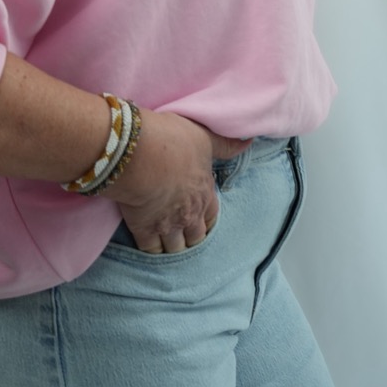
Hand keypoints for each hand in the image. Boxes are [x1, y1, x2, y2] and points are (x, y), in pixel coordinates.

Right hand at [104, 110, 251, 253]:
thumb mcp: (203, 137)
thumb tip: (248, 142)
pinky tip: (145, 243)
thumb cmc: (172, 140)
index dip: (207, 220)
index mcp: (204, 193)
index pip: (212, 216)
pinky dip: (150, 249)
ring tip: (164, 241)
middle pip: (196, 237)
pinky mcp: (144, 229)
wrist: (138, 151)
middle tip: (182, 234)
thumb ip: (225, 145)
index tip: (201, 220)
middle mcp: (190, 214)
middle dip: (191, 237)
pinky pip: (150, 249)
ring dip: (172, 245)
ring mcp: (167, 224)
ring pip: (175, 247)